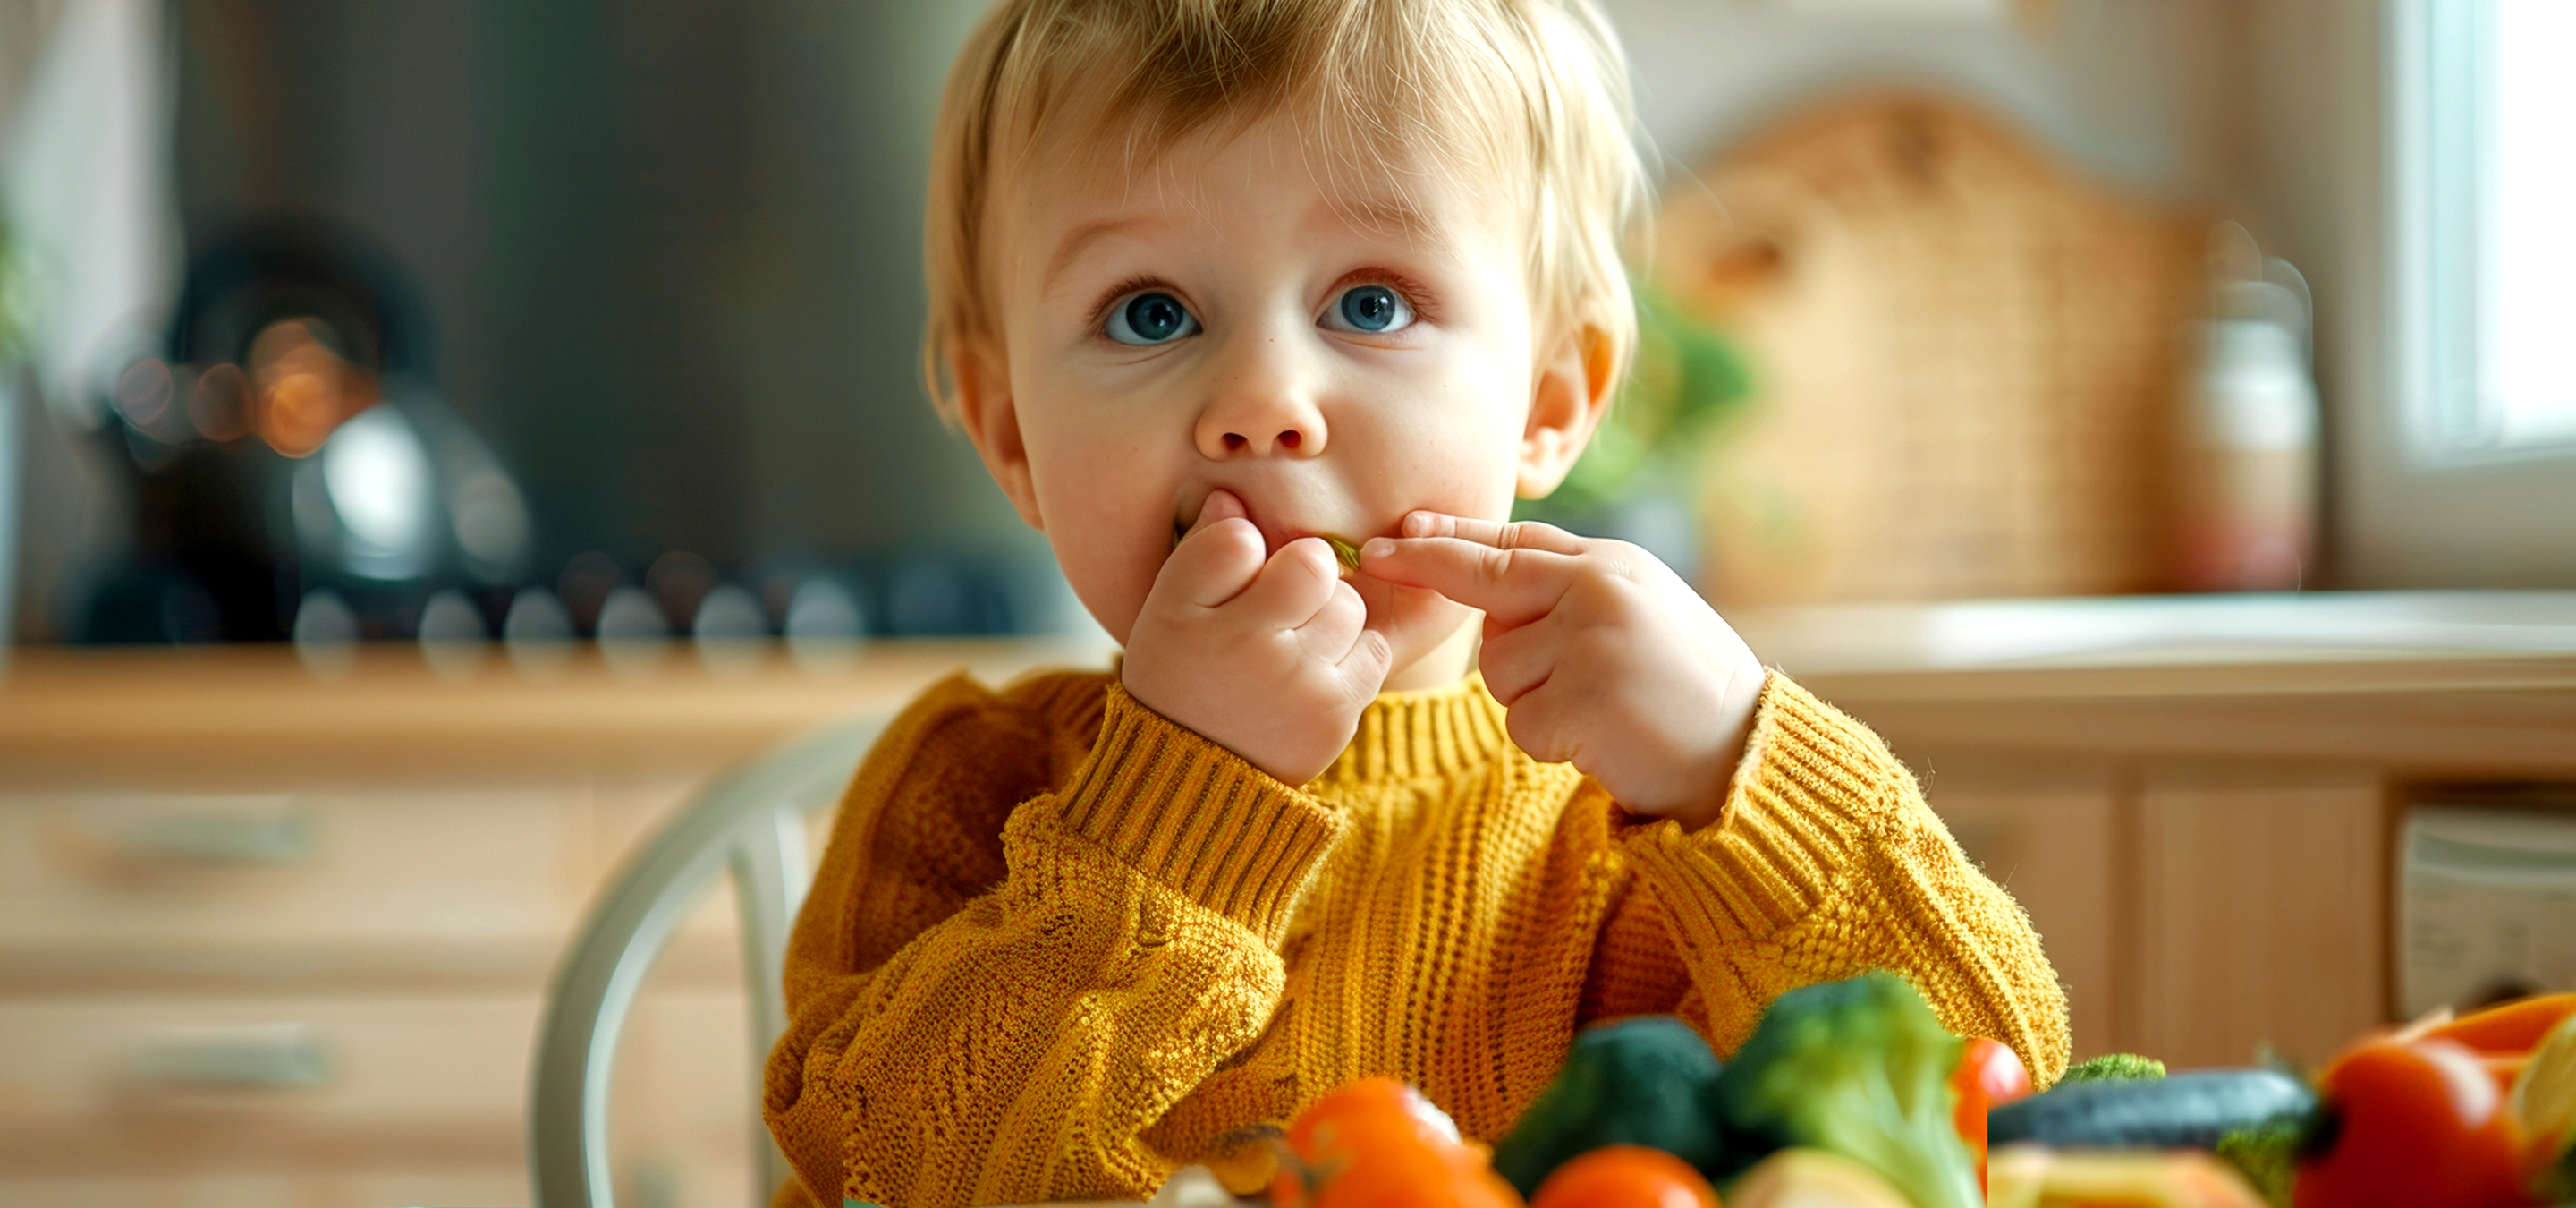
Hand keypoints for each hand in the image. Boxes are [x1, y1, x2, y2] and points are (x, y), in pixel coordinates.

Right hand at [1122, 490, 1394, 785]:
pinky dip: (1352, 653)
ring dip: (1330, 615)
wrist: (1194, 776)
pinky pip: (1373, 650)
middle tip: (1273, 613)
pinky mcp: (1340, 714)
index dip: (1249, 551)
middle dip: (1301, 579)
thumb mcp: (1168, 614)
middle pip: (1315, 568)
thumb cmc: (1179, 679)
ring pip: (1349, 606)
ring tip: (1293, 645)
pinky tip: (1313, 673)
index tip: (1239, 581)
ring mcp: (1306, 687)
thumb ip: (1203, 555)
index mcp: (1202, 621)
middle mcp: (1257, 653)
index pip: (1245, 542)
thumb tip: (1233, 499)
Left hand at [1359, 512, 1764, 827]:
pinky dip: (1548, 740)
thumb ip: (1571, 592)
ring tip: (1595, 707)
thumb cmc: (1684, 688)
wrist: (1744, 753)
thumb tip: (1485, 592)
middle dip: (1428, 569)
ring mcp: (1592, 641)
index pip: (1517, 541)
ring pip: (1498, 667)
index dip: (1449, 535)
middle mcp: (1601, 590)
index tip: (1393, 530)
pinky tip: (1599, 739)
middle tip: (1377, 557)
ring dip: (1530, 699)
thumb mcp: (1637, 614)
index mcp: (1614, 565)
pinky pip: (1519, 721)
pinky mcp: (1585, 699)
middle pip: (1486, 580)